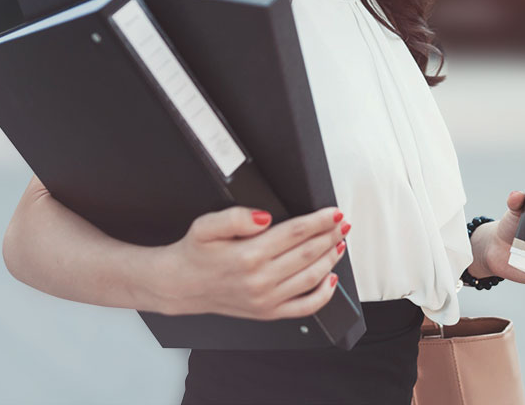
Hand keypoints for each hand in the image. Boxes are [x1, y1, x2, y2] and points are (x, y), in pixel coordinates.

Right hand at [155, 205, 349, 318]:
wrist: (181, 286)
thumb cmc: (195, 254)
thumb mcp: (205, 226)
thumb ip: (234, 217)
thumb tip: (264, 216)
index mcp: (248, 255)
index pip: (295, 233)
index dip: (319, 221)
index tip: (334, 212)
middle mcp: (260, 280)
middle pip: (307, 253)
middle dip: (330, 236)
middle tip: (343, 223)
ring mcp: (266, 299)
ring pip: (311, 277)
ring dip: (330, 258)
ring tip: (340, 242)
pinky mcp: (267, 312)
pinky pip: (305, 307)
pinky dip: (323, 294)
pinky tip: (331, 278)